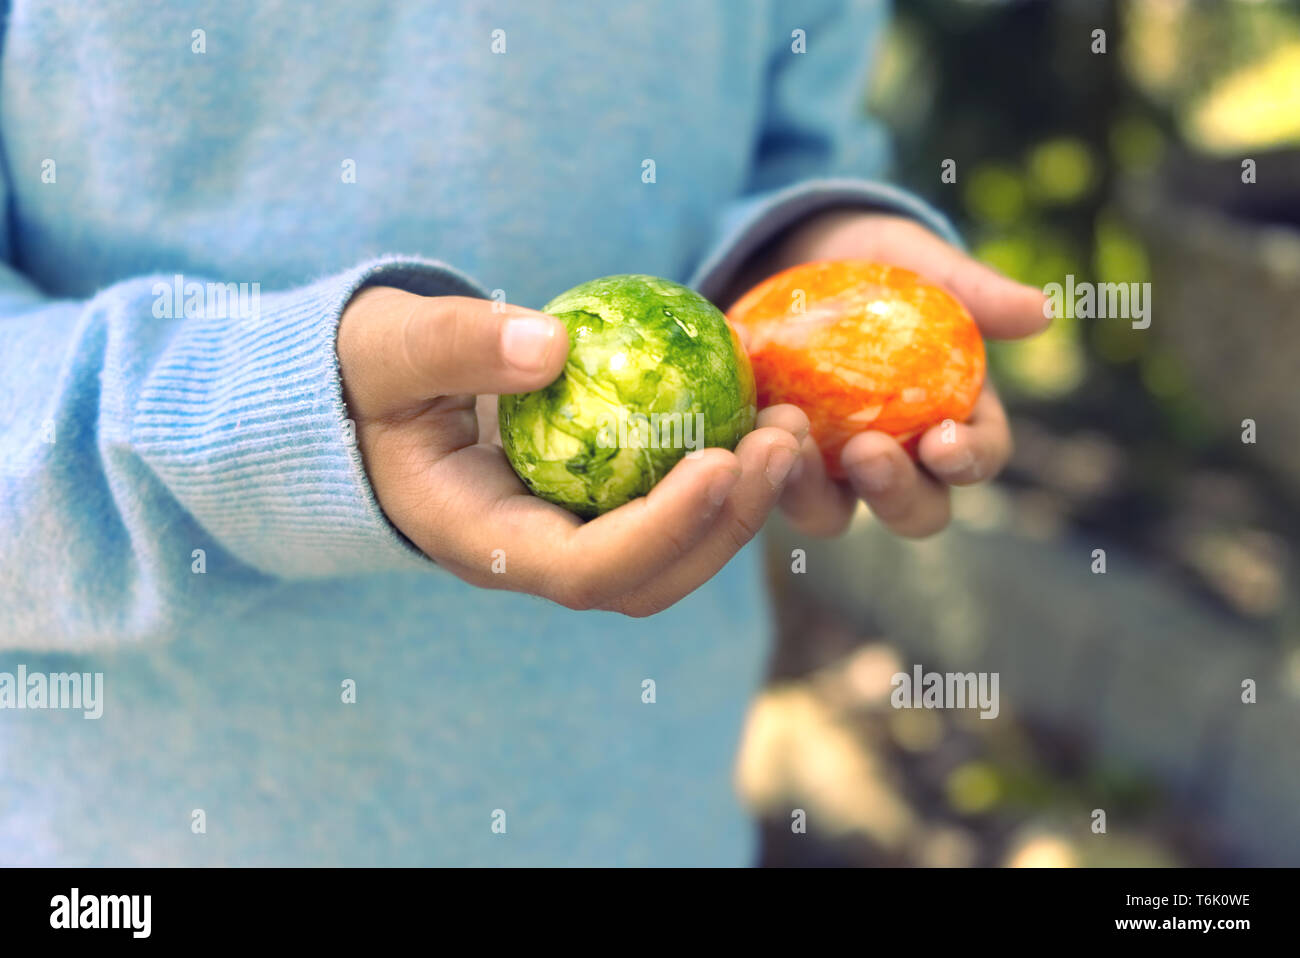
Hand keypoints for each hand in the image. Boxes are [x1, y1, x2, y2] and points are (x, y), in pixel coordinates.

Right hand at [336, 286, 802, 615]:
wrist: (367, 397)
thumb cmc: (368, 372)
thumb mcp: (389, 346)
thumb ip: (453, 345)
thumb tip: (550, 343)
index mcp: (479, 540)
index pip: (580, 570)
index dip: (659, 530)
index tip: (718, 461)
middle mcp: (532, 556)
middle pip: (647, 579)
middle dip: (725, 525)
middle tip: (778, 440)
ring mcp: (567, 536)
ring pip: (671, 556)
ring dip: (739, 505)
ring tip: (786, 427)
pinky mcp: (594, 505)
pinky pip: (669, 508)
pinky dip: (721, 477)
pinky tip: (755, 414)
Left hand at [722, 210, 1049, 538]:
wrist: (789, 256)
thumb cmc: (874, 261)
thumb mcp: (919, 259)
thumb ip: (973, 288)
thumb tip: (1043, 310)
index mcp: (953, 420)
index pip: (978, 457)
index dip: (968, 460)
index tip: (943, 442)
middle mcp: (897, 461)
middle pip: (914, 510)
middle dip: (896, 494)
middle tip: (867, 454)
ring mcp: (830, 471)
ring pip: (833, 515)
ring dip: (814, 492)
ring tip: (790, 439)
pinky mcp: (771, 462)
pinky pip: (766, 484)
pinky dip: (757, 465)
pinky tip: (742, 431)